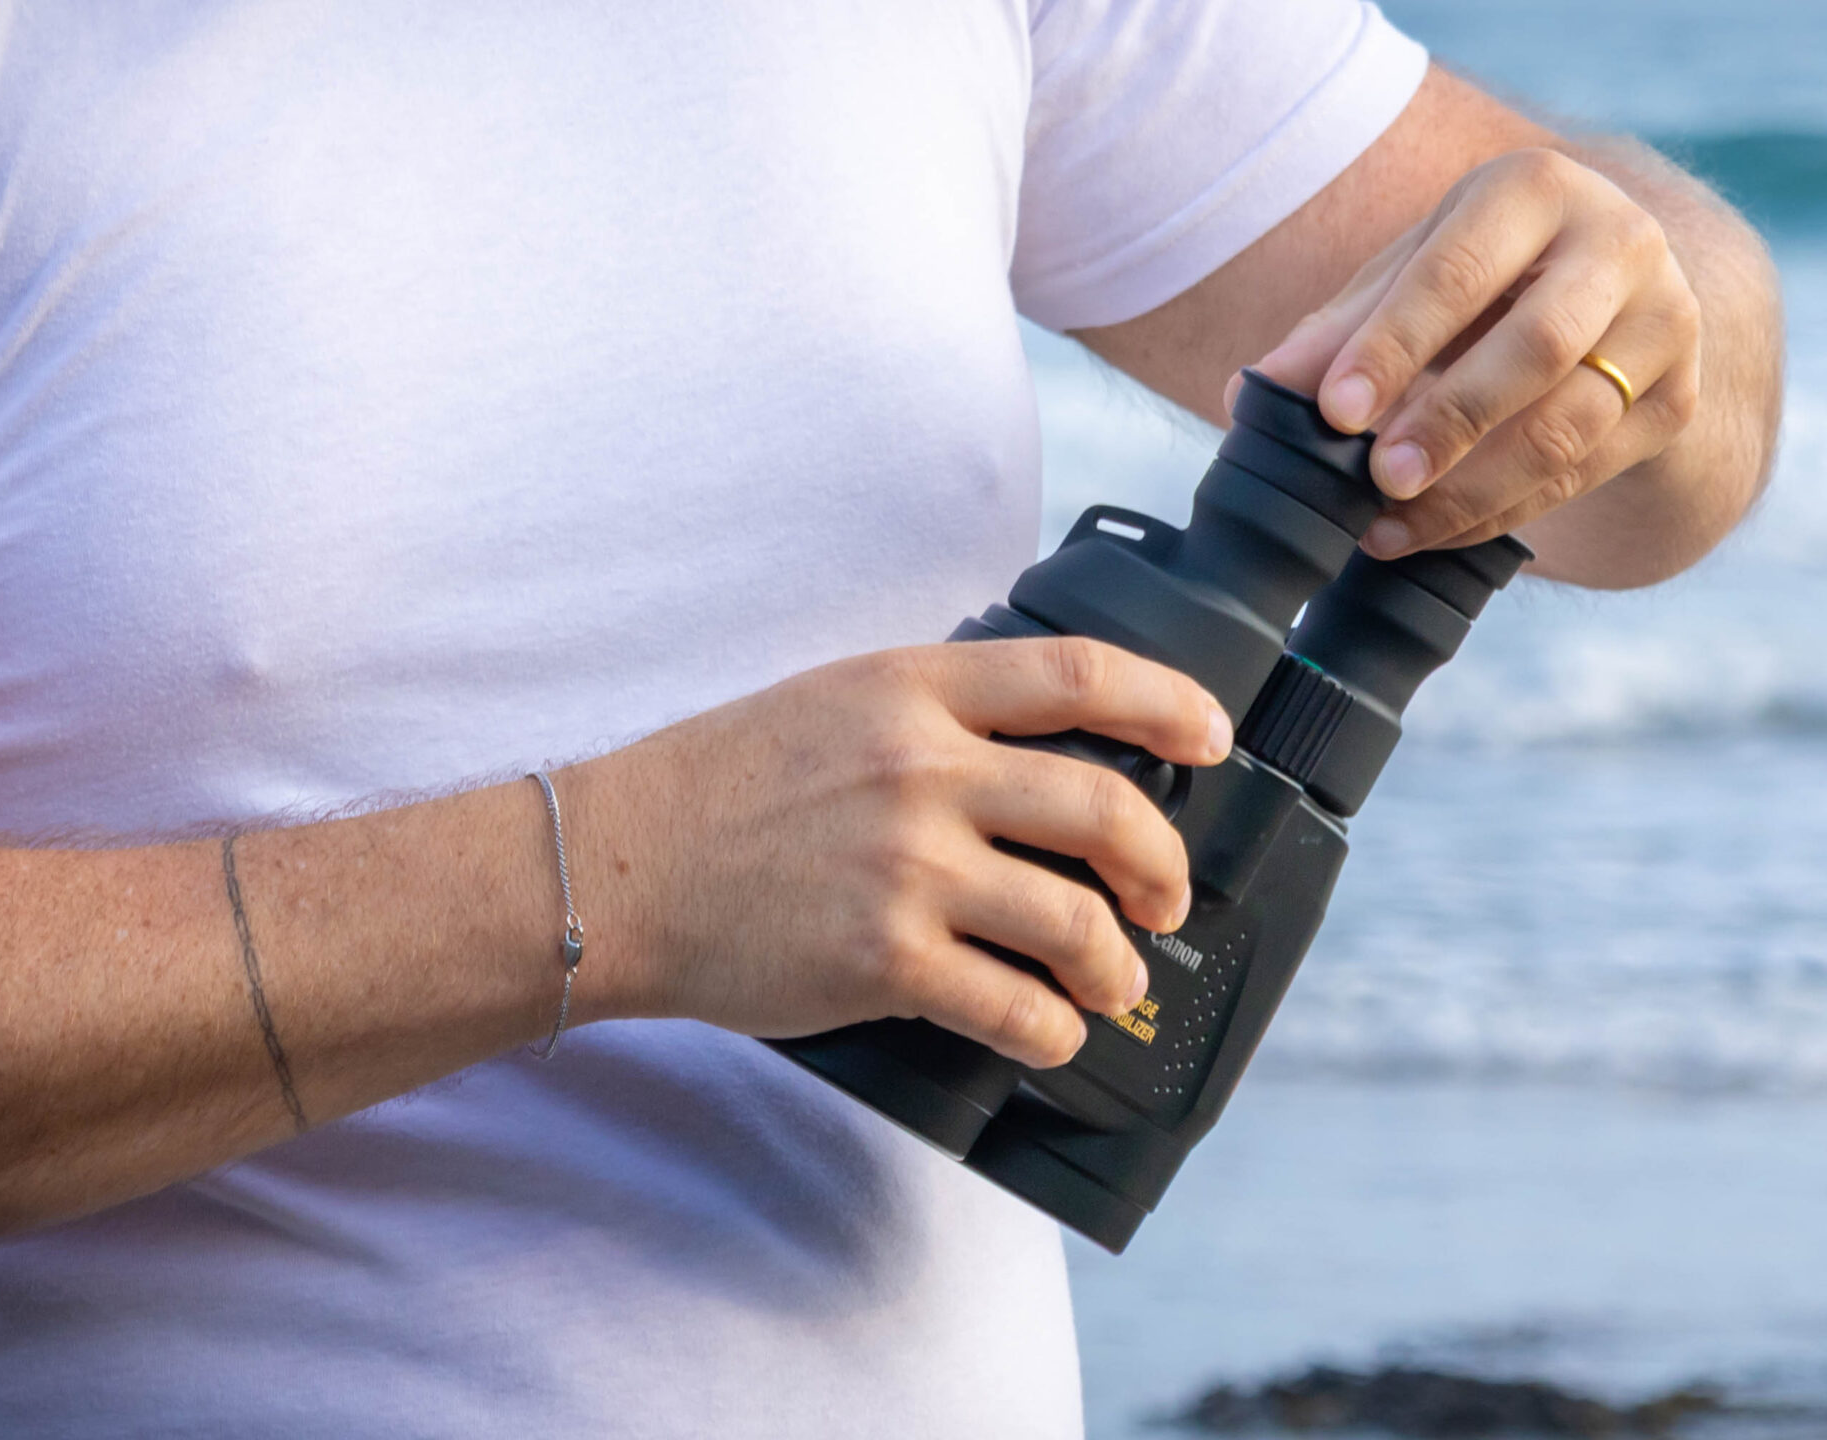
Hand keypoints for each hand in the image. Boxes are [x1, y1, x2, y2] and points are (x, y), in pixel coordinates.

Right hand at [570, 638, 1228, 1068]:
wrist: (615, 870)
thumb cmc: (718, 786)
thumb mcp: (832, 698)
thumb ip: (935, 711)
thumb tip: (1040, 750)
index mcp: (913, 687)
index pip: (1078, 674)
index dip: (1169, 701)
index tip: (1211, 734)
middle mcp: (922, 768)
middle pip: (1106, 808)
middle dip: (1164, 867)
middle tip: (1169, 899)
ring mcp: (908, 867)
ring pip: (1077, 921)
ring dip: (1118, 964)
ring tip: (1116, 980)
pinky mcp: (884, 959)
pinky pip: (1015, 1005)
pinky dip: (1053, 1028)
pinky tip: (1051, 1031)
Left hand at [1241, 147, 1702, 557]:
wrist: (1614, 290)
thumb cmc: (1486, 273)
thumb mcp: (1416, 274)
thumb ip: (1341, 329)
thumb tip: (1252, 396)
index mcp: (1539, 188)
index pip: (1461, 271)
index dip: (1394, 344)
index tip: (1333, 411)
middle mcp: (1621, 242)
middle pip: (1539, 347)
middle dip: (1450, 420)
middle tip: (1377, 479)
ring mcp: (1665, 322)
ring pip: (1570, 425)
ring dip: (1474, 487)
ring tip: (1390, 525)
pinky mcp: (1677, 400)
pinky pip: (1585, 475)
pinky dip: (1501, 513)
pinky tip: (1435, 533)